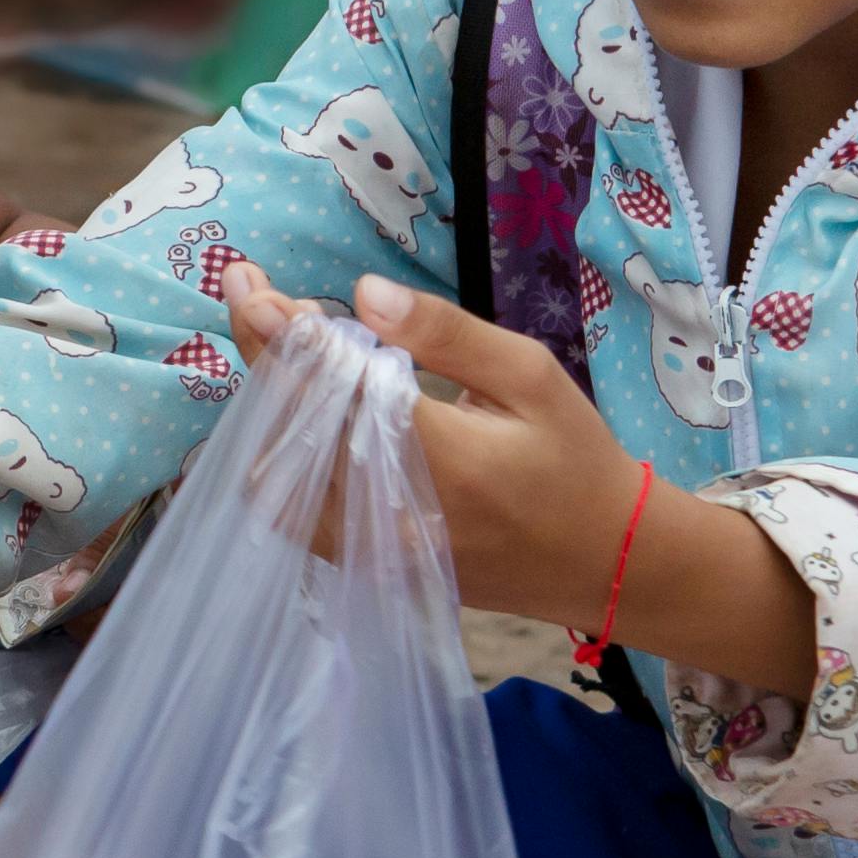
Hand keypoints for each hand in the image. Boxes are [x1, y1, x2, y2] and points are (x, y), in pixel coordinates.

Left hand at [228, 260, 657, 628]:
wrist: (605, 561)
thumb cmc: (574, 458)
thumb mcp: (529, 376)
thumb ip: (446, 334)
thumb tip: (365, 290)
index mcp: (444, 459)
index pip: (335, 391)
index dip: (284, 335)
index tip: (251, 285)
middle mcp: (397, 514)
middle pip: (293, 430)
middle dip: (263, 357)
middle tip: (257, 299)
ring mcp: (377, 553)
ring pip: (280, 481)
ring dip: (266, 410)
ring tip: (284, 350)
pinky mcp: (370, 571)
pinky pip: (295, 518)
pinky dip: (278, 461)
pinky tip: (293, 412)